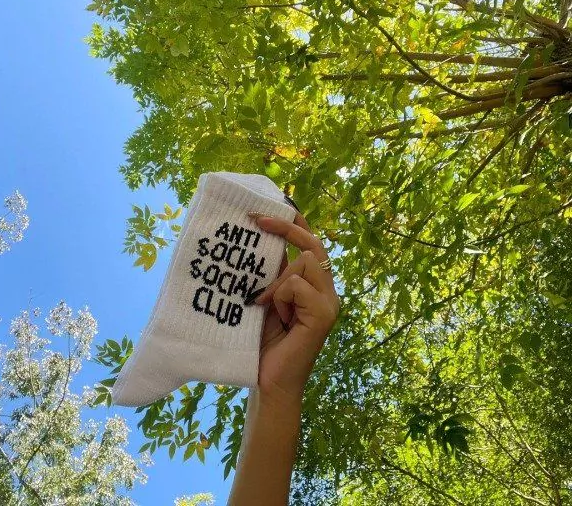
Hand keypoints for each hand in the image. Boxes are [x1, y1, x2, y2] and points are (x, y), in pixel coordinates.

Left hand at [250, 212, 339, 406]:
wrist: (268, 381)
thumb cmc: (264, 342)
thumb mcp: (267, 298)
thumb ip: (273, 274)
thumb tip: (261, 240)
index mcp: (315, 286)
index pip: (311, 244)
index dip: (296, 222)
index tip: (274, 204)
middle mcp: (327, 291)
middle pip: (313, 244)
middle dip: (285, 227)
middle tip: (256, 218)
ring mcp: (330, 302)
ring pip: (304, 261)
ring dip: (276, 281)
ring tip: (262, 304)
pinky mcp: (325, 314)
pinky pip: (297, 284)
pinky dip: (279, 296)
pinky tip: (273, 315)